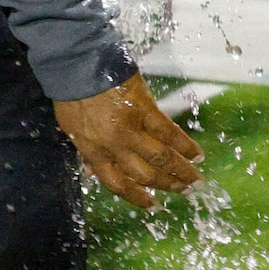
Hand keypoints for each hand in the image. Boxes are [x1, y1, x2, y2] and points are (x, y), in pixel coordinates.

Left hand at [55, 73, 202, 207]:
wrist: (78, 64)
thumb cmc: (71, 94)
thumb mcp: (72, 129)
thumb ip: (87, 150)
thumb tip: (93, 169)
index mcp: (95, 152)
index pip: (118, 184)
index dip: (137, 197)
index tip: (153, 205)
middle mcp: (114, 146)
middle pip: (146, 174)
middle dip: (168, 185)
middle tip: (184, 191)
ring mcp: (131, 129)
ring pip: (161, 158)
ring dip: (182, 170)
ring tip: (196, 179)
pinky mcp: (145, 110)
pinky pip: (169, 132)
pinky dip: (185, 145)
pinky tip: (197, 154)